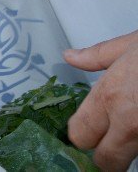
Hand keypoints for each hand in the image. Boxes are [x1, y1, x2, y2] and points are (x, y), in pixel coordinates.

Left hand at [64, 29, 137, 171]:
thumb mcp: (130, 45)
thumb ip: (97, 56)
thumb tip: (73, 57)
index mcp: (111, 96)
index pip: (80, 134)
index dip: (83, 133)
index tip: (89, 129)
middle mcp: (129, 122)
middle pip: (106, 161)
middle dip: (107, 155)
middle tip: (112, 141)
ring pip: (133, 159)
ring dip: (132, 149)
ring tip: (136, 124)